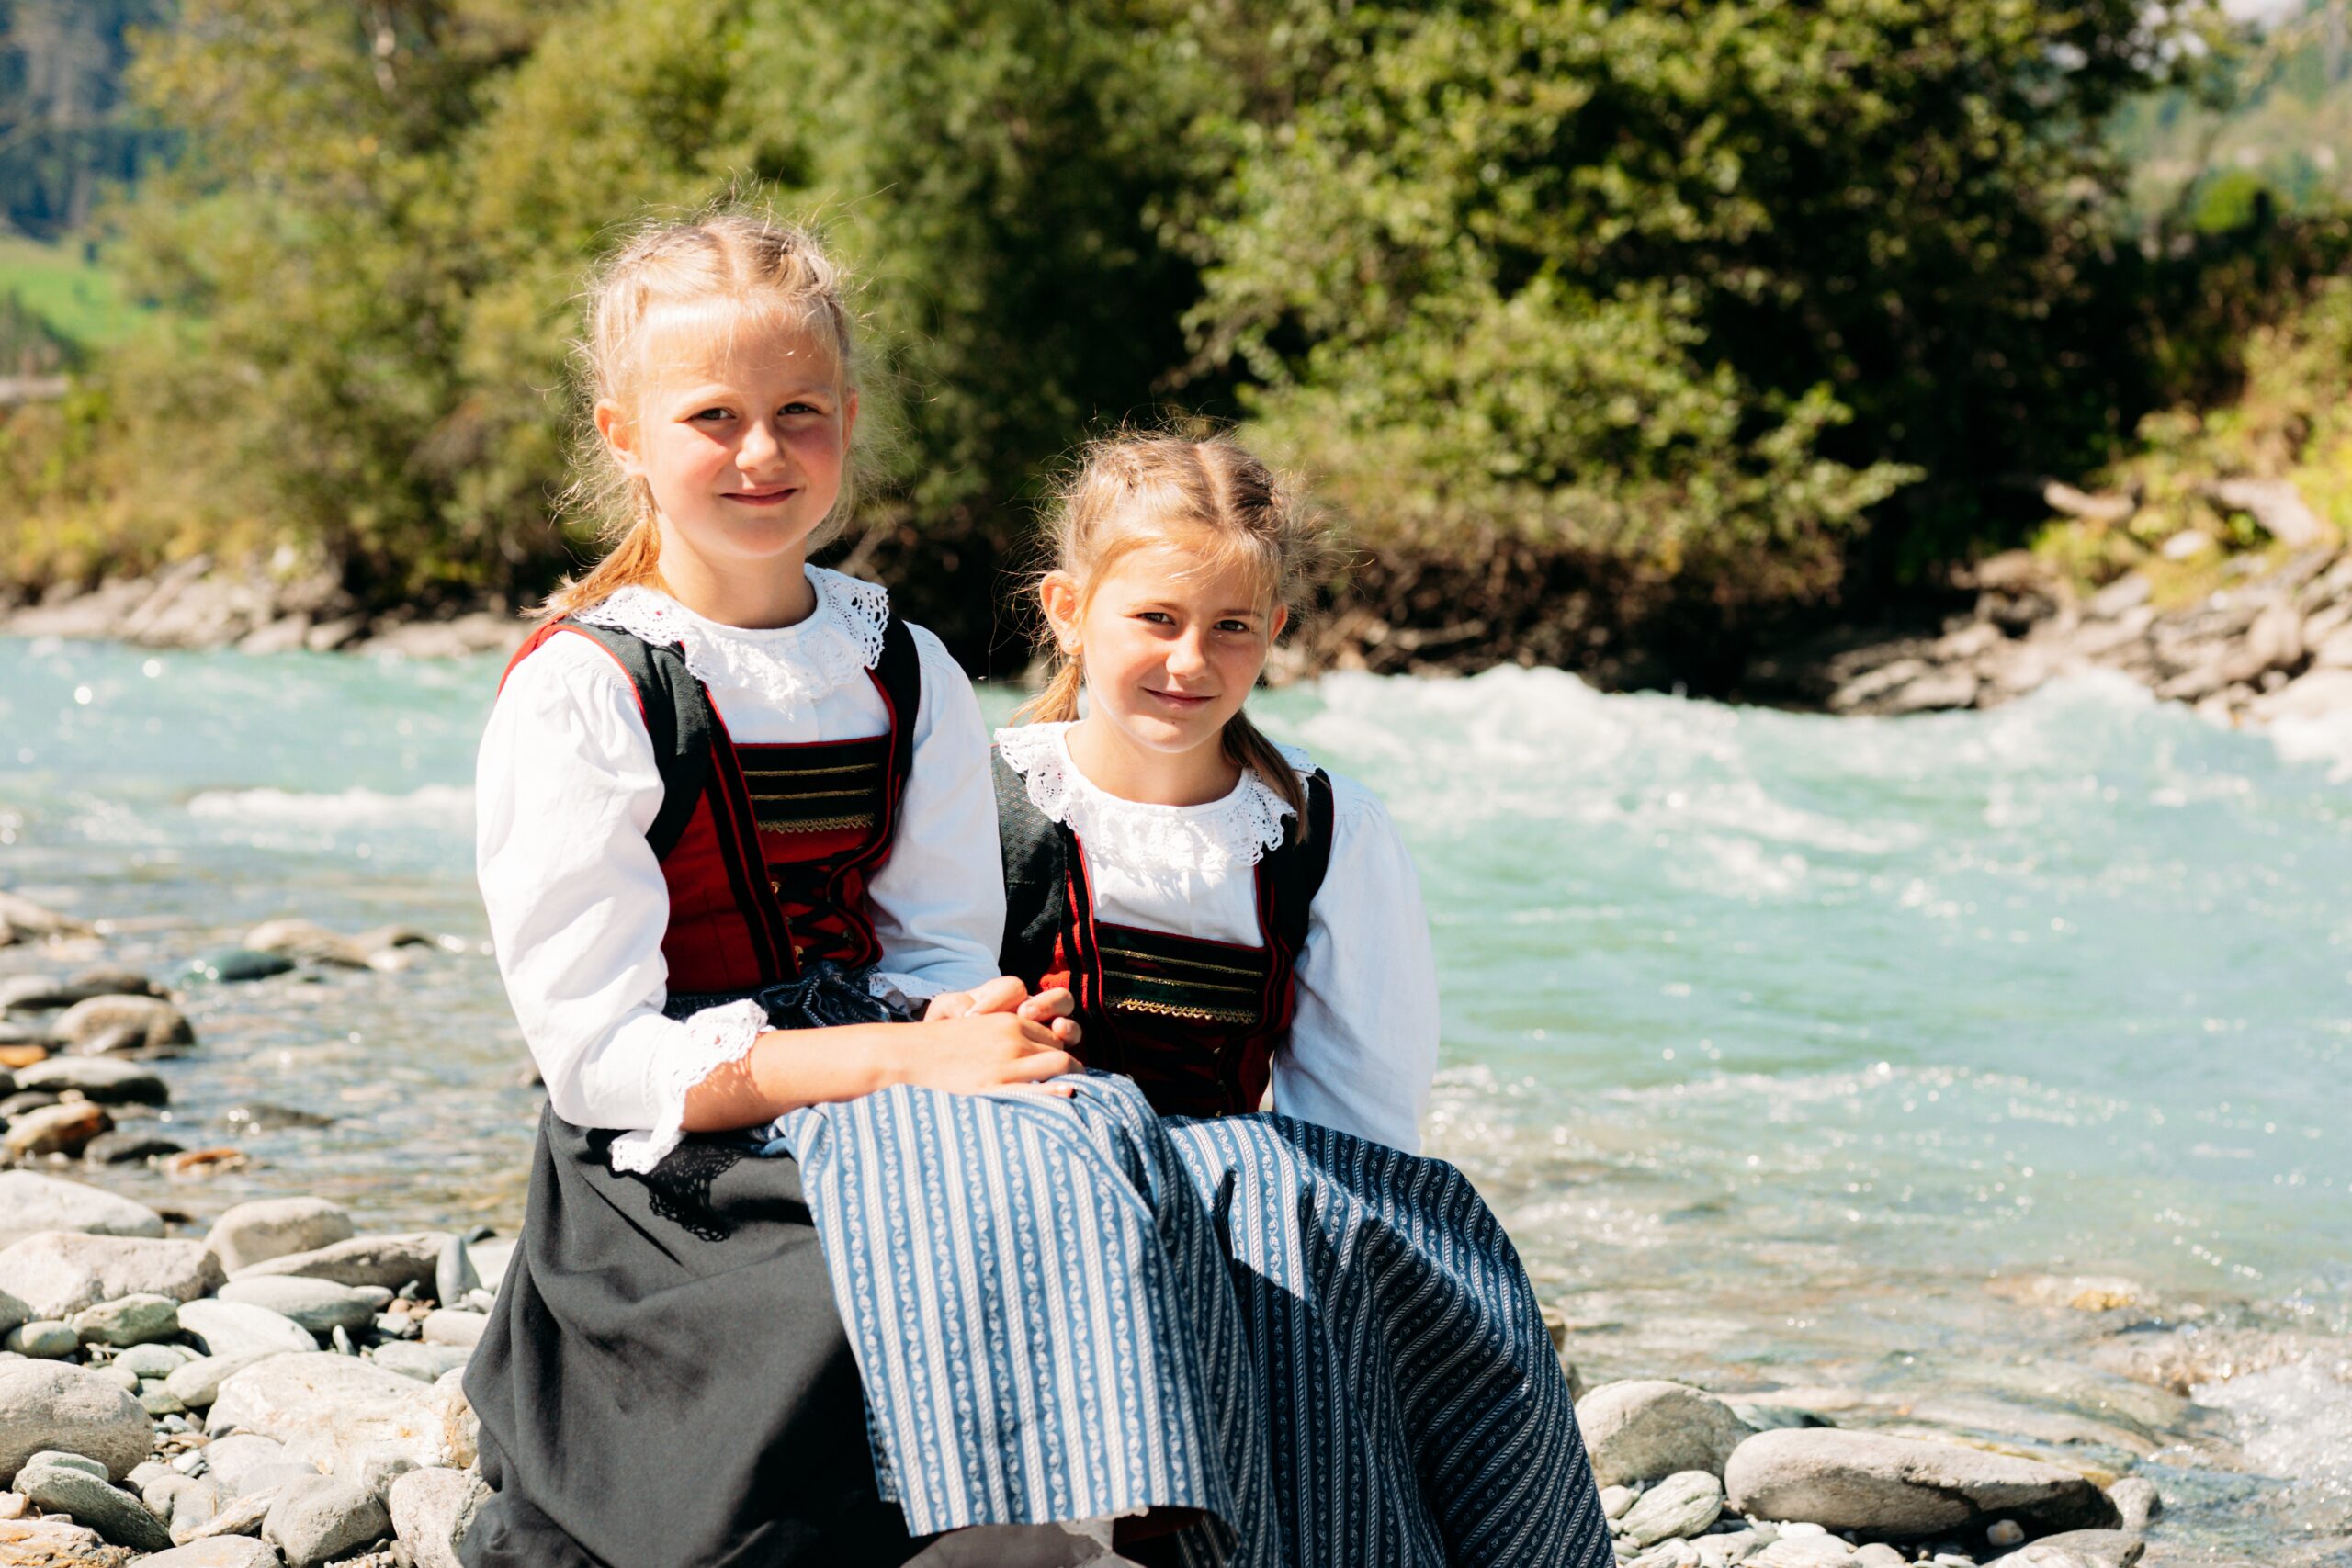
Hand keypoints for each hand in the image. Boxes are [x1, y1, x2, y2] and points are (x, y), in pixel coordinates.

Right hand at [891, 1010, 1079, 1097]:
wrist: (910, 1054)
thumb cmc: (940, 1039)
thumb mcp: (974, 1020)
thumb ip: (1002, 1025)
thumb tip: (1026, 1028)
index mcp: (1010, 1021)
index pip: (1052, 1035)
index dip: (1057, 1051)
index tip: (1058, 1068)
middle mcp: (1013, 1038)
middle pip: (1060, 1050)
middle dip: (1067, 1066)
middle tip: (1068, 1084)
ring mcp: (1006, 1062)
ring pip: (1060, 1064)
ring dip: (1069, 1077)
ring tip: (1069, 1094)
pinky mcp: (995, 1086)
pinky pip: (1037, 1089)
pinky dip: (1056, 1092)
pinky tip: (1067, 1097)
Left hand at [926, 978, 1082, 1048]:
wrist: (946, 1059)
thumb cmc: (949, 1032)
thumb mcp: (944, 1014)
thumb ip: (952, 1005)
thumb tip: (967, 1012)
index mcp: (1006, 996)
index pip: (1013, 988)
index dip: (997, 999)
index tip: (973, 1017)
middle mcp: (1033, 1013)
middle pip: (1057, 998)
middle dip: (1046, 1004)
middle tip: (1026, 1014)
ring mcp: (1045, 1036)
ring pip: (1069, 1023)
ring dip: (1066, 1026)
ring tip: (1057, 1030)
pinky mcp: (1050, 1060)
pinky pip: (1068, 1056)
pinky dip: (1067, 1057)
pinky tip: (1057, 1063)